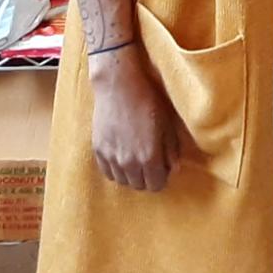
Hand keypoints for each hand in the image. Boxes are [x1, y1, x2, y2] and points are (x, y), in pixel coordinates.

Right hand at [89, 47, 180, 190]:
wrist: (118, 86)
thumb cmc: (147, 101)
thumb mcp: (167, 124)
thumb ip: (171, 150)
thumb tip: (173, 169)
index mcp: (149, 157)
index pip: (156, 185)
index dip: (161, 178)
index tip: (161, 169)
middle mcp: (129, 162)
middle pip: (139, 185)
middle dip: (147, 177)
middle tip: (149, 162)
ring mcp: (111, 158)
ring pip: (123, 181)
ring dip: (131, 174)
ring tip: (135, 158)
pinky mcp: (98, 151)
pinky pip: (108, 172)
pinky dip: (116, 169)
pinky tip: (121, 156)